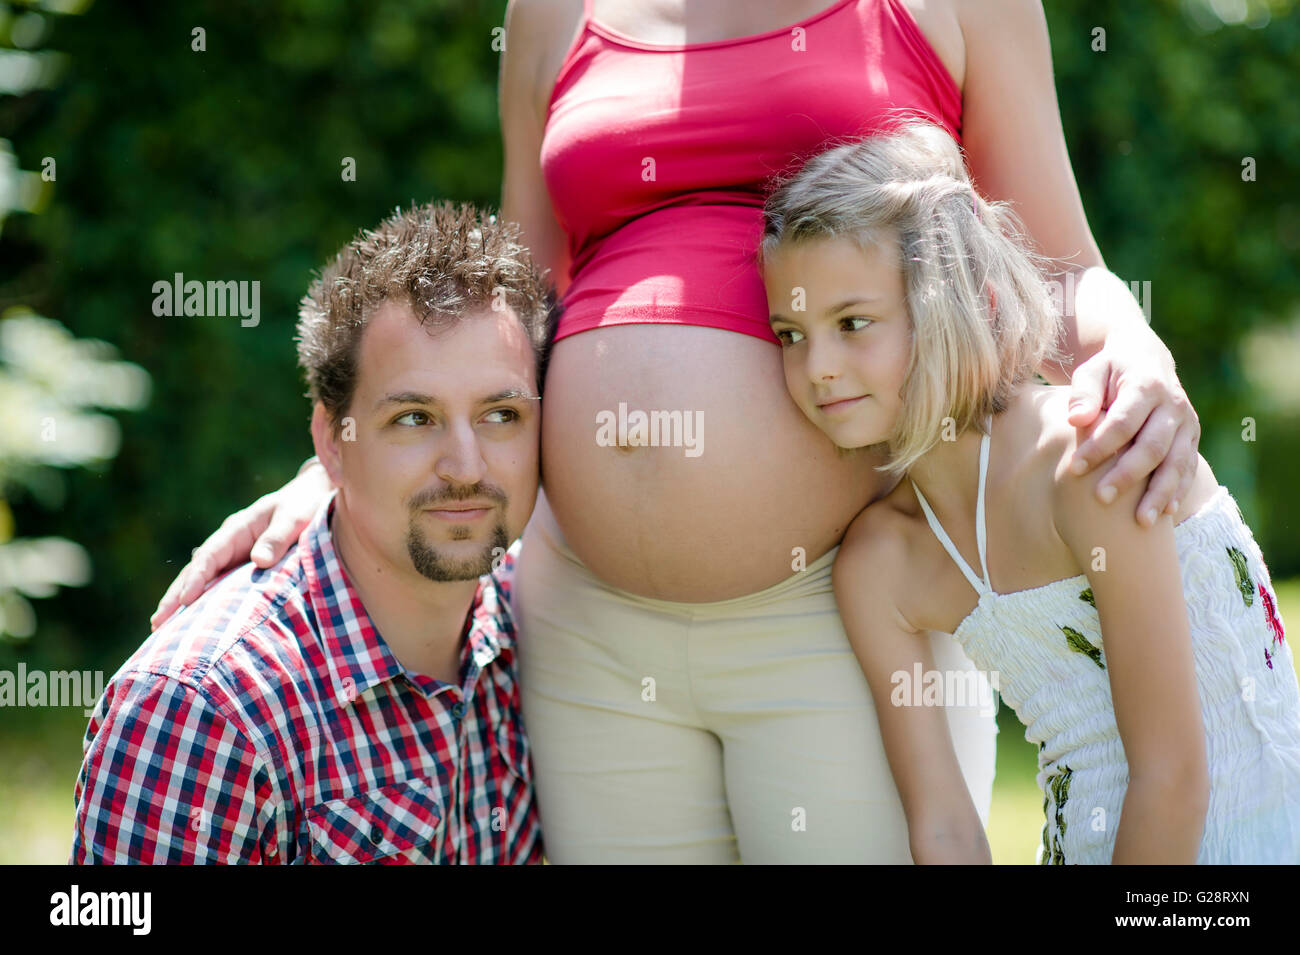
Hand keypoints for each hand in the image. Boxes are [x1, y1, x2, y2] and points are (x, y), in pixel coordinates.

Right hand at [150, 460, 334, 629]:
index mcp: (238, 529)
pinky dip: (205, 604)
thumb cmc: (305, 505)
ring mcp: (234, 557)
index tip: (184, 600)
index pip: (210, 555)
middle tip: (157, 623)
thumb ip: (278, 537)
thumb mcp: (294, 517)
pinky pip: (220, 587)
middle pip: (196, 571)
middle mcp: (229, 544)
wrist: (314, 496)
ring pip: (203, 581)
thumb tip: (259, 561)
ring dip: (183, 604)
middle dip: (176, 596)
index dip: (196, 578)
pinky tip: (194, 625)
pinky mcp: (244, 568)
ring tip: (162, 631)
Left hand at [1065, 325, 1200, 527]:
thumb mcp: (1091, 370)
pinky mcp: (1192, 438)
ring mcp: (1187, 423)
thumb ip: (1084, 393)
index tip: (1074, 468)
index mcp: (1146, 384)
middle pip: (1152, 446)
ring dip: (1159, 493)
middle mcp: (1173, 404)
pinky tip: (1165, 513)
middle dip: (1127, 475)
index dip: (1100, 446)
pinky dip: (1178, 491)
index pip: (1123, 421)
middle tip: (1101, 499)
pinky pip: (1189, 468)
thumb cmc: (1109, 370)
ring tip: (1141, 522)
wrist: (1146, 360)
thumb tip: (1076, 419)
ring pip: (1176, 462)